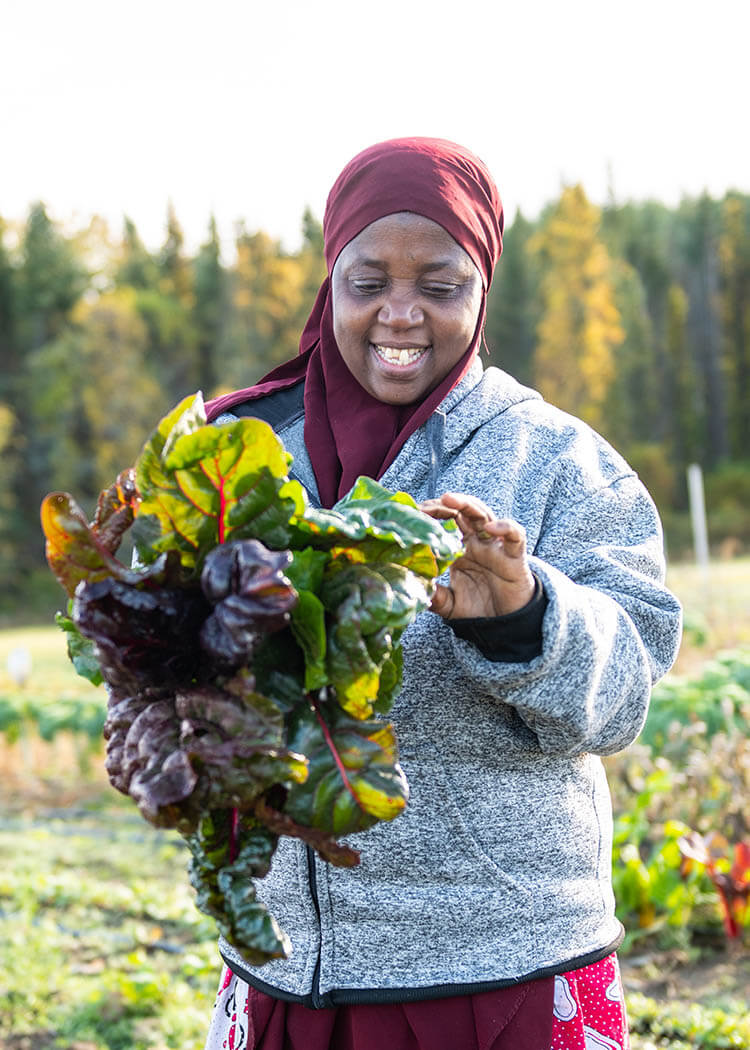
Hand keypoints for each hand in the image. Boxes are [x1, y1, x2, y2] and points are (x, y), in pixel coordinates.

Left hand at [419, 492, 534, 619]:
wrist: (507, 622)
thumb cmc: (479, 608)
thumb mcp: (450, 604)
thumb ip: (435, 597)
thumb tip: (414, 590)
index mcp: (459, 549)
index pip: (444, 523)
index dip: (429, 515)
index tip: (411, 515)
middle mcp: (476, 542)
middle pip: (461, 512)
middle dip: (443, 504)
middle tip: (425, 505)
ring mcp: (495, 546)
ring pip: (484, 515)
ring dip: (467, 504)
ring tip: (449, 500)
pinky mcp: (515, 556)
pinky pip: (515, 535)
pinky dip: (505, 527)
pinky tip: (490, 528)